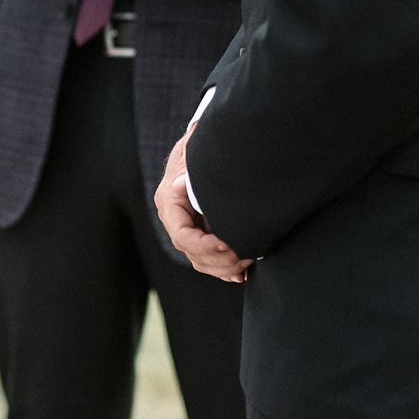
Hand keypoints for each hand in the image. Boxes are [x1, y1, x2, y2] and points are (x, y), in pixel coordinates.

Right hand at [155, 127, 248, 280]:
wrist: (208, 144)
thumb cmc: (202, 146)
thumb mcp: (195, 152)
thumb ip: (190, 168)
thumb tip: (179, 185)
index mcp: (169, 202)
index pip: (181, 235)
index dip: (205, 246)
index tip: (229, 245)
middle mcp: (175, 218)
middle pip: (191, 252)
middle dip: (219, 260)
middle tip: (247, 256)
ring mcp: (188, 227)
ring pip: (200, 260)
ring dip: (224, 267)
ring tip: (248, 262)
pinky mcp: (202, 232)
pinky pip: (209, 260)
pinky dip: (225, 269)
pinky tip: (242, 274)